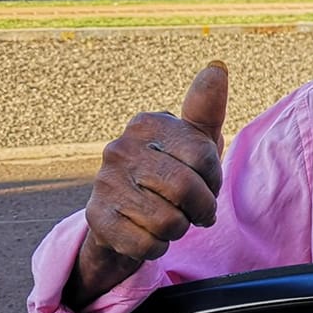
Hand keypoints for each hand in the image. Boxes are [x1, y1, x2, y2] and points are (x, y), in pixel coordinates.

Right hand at [72, 62, 228, 298]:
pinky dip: (156, 247)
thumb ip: (207, 108)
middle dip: (201, 209)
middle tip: (195, 211)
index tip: (205, 183)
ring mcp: (104, 182)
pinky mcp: (95, 218)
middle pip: (186, 190)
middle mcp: (119, 148)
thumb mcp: (194, 141)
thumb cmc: (172, 171)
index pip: (204, 156)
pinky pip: (146, 245)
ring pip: (168, 222)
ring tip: (169, 220)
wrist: (127, 215)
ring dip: (178, 229)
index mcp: (147, 124)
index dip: (214, 180)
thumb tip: (217, 66)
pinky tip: (147, 234)